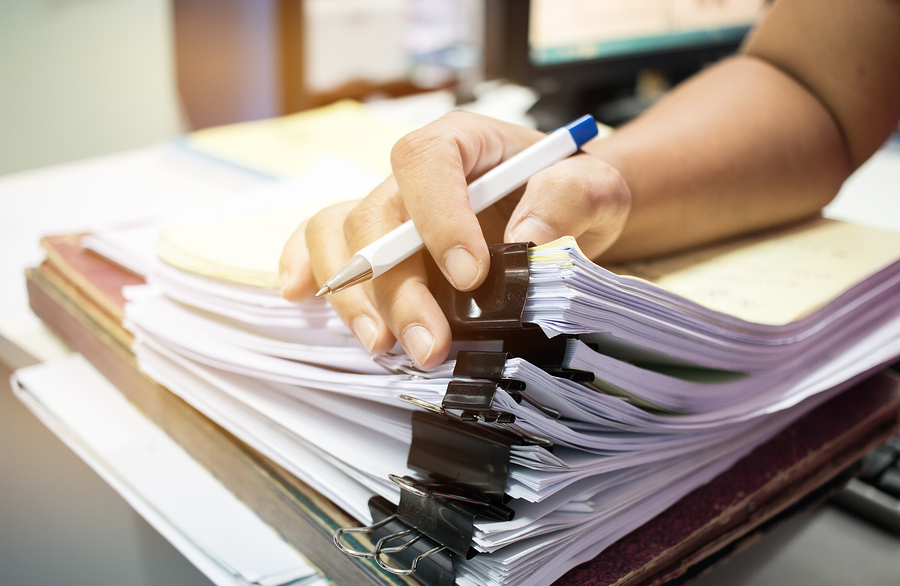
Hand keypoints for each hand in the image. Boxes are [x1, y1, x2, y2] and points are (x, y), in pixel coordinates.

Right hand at [279, 112, 629, 368]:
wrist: (561, 214)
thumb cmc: (571, 194)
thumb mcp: (594, 188)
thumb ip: (568, 199)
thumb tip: (524, 241)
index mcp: (463, 143)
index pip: (427, 161)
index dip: (437, 216)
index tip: (470, 275)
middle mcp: (417, 175)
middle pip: (377, 216)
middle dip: (398, 287)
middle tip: (431, 345)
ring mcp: (391, 210)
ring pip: (340, 236)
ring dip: (355, 297)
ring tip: (385, 346)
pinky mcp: (379, 243)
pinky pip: (319, 240)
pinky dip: (304, 264)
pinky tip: (300, 295)